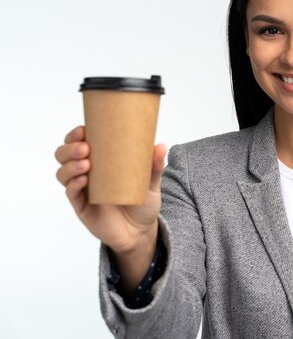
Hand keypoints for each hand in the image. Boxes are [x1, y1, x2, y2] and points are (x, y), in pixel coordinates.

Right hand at [54, 125, 166, 254]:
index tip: (83, 129)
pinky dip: (74, 185)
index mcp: (100, 162)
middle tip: (85, 148)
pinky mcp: (82, 207)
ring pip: (63, 173)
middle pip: (64, 155)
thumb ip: (154, 166)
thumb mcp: (151, 183)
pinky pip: (71, 194)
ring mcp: (83, 190)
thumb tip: (160, 146)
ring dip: (70, 165)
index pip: (79, 142)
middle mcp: (87, 173)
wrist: (141, 232)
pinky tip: (83, 180)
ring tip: (86, 164)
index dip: (75, 135)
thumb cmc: (142, 203)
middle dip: (70, 148)